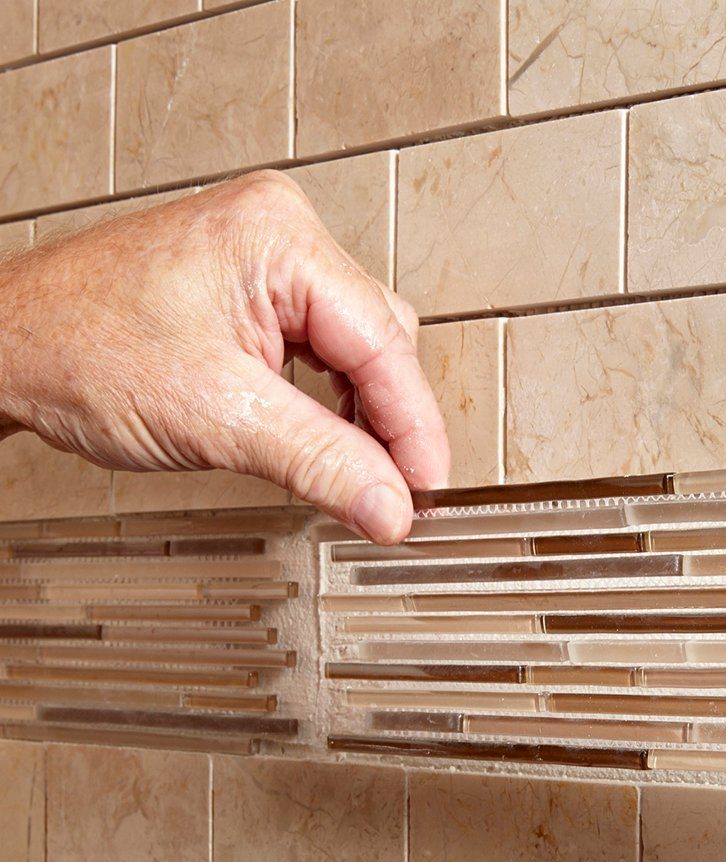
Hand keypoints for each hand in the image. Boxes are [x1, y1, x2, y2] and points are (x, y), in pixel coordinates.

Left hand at [0, 171, 449, 542]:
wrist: (7, 347)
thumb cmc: (78, 348)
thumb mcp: (218, 418)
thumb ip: (321, 463)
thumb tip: (390, 505)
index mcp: (281, 239)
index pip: (384, 342)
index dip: (414, 427)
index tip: (426, 488)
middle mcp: (282, 235)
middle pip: (381, 341)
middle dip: (391, 421)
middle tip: (396, 492)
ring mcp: (267, 259)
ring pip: (357, 348)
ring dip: (364, 415)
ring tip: (359, 472)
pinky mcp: (252, 289)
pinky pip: (322, 349)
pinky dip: (332, 402)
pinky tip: (327, 438)